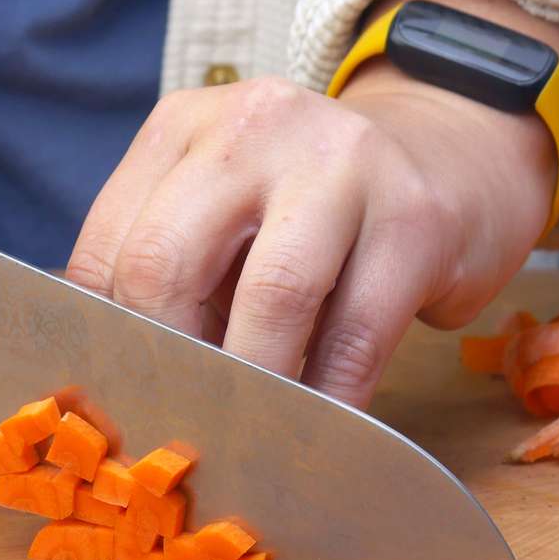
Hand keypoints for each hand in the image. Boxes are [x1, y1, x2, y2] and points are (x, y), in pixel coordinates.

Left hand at [66, 72, 554, 407]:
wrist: (453, 161)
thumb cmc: (315, 213)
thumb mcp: (228, 212)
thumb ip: (173, 274)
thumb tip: (122, 387)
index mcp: (181, 127)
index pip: (105, 249)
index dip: (105, 344)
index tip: (121, 403)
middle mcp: (251, 127)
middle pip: (166, 266)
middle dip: (168, 365)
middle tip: (181, 422)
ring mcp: (341, 162)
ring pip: (270, 298)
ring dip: (254, 387)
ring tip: (248, 432)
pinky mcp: (415, 217)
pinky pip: (355, 334)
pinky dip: (329, 398)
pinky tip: (319, 428)